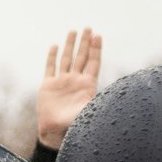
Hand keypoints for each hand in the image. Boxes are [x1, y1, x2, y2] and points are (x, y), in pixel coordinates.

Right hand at [37, 28, 102, 149]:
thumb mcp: (89, 114)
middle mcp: (75, 80)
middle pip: (81, 57)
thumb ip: (97, 105)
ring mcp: (61, 82)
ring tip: (73, 31)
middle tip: (88, 28)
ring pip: (66, 59)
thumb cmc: (74, 126)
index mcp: (87, 85)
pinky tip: (55, 46)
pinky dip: (52, 57)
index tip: (98, 35)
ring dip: (70, 45)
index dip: (96, 49)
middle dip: (84, 42)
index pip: (93, 63)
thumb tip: (114, 103)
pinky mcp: (47, 86)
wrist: (55, 133)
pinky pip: (50, 68)